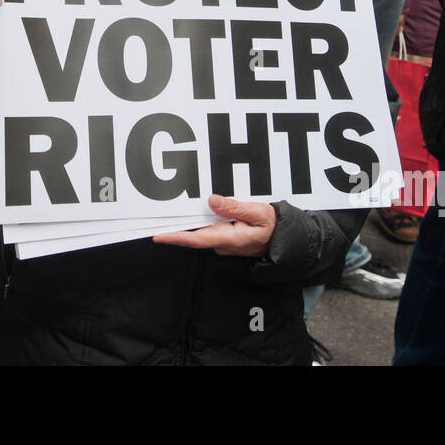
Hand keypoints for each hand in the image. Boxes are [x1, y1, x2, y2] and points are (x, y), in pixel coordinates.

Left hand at [153, 195, 276, 257]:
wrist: (284, 240)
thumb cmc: (272, 227)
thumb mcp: (257, 212)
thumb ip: (234, 207)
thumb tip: (212, 201)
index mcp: (230, 239)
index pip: (198, 239)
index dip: (177, 238)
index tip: (159, 236)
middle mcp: (223, 244)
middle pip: (195, 233)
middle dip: (179, 223)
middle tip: (161, 211)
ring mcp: (223, 243)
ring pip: (202, 229)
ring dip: (192, 219)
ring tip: (180, 206)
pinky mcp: (224, 238)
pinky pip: (209, 229)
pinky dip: (203, 219)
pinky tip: (203, 209)